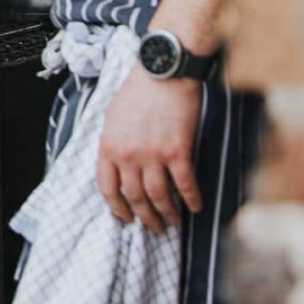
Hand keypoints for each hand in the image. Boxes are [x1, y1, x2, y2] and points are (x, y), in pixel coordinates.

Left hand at [97, 67, 202, 233]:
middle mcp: (128, 155)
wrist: (163, 75)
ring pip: (159, 196)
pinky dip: (191, 200)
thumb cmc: (137, 93)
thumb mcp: (111, 118)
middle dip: (145, 217)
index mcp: (108, 147)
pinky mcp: (178, 151)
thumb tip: (116, 167)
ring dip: (167, 214)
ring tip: (173, 223)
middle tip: (154, 228)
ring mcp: (153, 155)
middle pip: (135, 197)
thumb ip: (112, 144)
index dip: (117, 208)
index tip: (125, 219)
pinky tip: (195, 208)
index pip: (108, 188)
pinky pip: (185, 184)